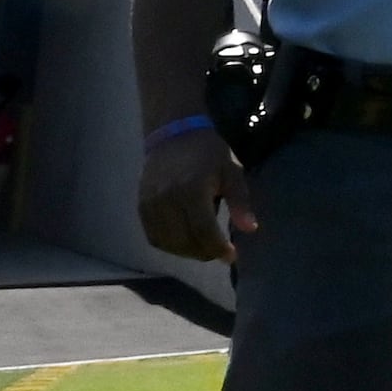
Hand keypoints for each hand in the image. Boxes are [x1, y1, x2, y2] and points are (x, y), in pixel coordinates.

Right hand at [136, 129, 257, 261]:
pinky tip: (184, 241)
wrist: (173, 134)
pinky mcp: (141, 207)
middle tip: (219, 250)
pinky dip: (170, 246)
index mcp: (192, 189)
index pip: (204, 230)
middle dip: (205, 252)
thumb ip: (240, 201)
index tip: (232, 256)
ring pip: (168, 243)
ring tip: (204, 247)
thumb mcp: (232, 171)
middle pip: (185, 241)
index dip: (218, 248)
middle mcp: (167, 200)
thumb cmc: (208, 152)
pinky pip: (154, 237)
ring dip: (187, 252)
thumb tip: (250, 229)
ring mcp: (151, 204)